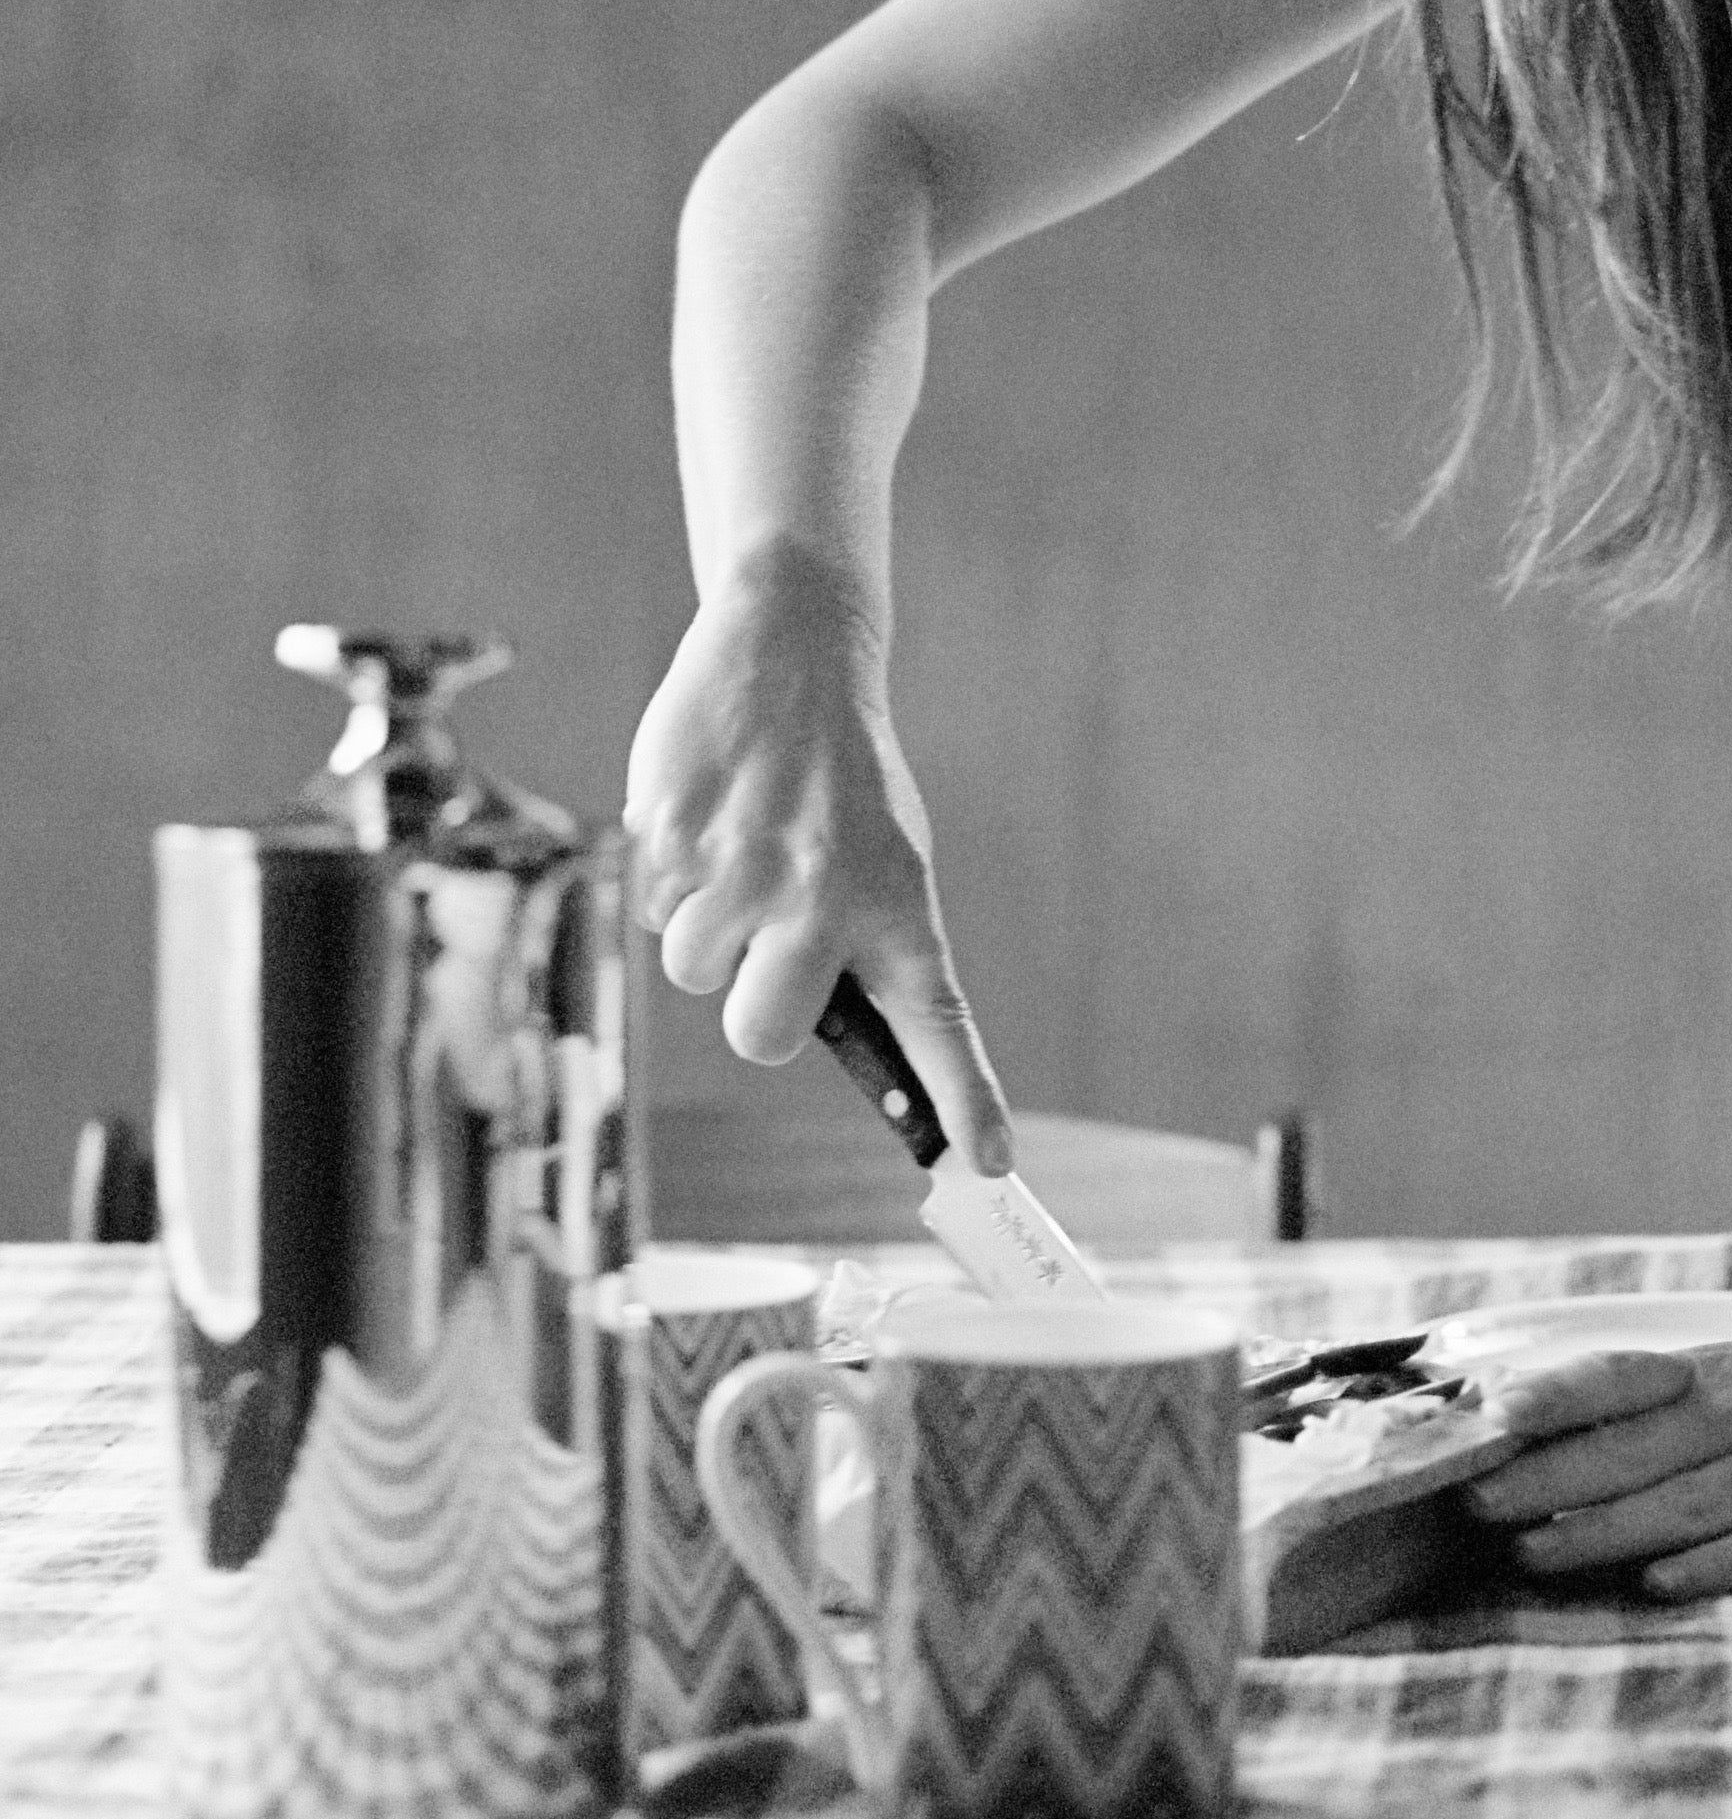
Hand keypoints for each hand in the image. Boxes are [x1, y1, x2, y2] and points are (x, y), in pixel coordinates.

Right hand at [624, 534, 1011, 1172]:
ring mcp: (742, 869)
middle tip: (766, 940)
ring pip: (695, 972)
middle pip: (761, 1035)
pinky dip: (672, 876)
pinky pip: (655, 908)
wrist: (790, 649)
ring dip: (707, 926)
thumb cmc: (839, 780)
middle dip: (751, 1003)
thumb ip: (864, 946)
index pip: (937, 1024)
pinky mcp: (671, 838)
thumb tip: (840, 1044)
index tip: (988, 1168)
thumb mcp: (884, 855)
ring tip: (742, 848)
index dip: (963, 1101)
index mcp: (895, 904)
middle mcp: (823, 896)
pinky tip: (707, 815)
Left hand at [1462, 1318, 1731, 1599]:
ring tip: (1533, 1552)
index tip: (1488, 1418)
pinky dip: (1713, 1564)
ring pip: (1685, 1502)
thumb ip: (1658, 1405)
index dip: (1552, 1398)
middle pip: (1634, 1450)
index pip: (1618, 1380)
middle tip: (1476, 1504)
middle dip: (1548, 1478)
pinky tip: (1662, 1584)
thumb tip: (1546, 1429)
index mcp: (1714, 1374)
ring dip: (1604, 1528)